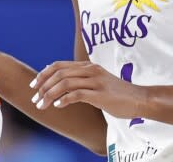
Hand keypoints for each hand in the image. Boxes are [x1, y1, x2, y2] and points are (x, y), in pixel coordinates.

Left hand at [30, 60, 146, 118]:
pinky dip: (64, 99)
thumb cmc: (117, 94)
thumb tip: (59, 80)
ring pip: (65, 83)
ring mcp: (96, 81)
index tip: (33, 86)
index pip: (59, 65)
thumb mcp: (97, 82)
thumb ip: (81, 79)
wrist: (139, 99)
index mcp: (88, 66)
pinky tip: (58, 106)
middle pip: (59, 73)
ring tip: (42, 105)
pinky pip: (77, 94)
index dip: (43, 74)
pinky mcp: (100, 94)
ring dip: (49, 94)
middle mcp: (91, 71)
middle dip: (43, 86)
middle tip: (35, 99)